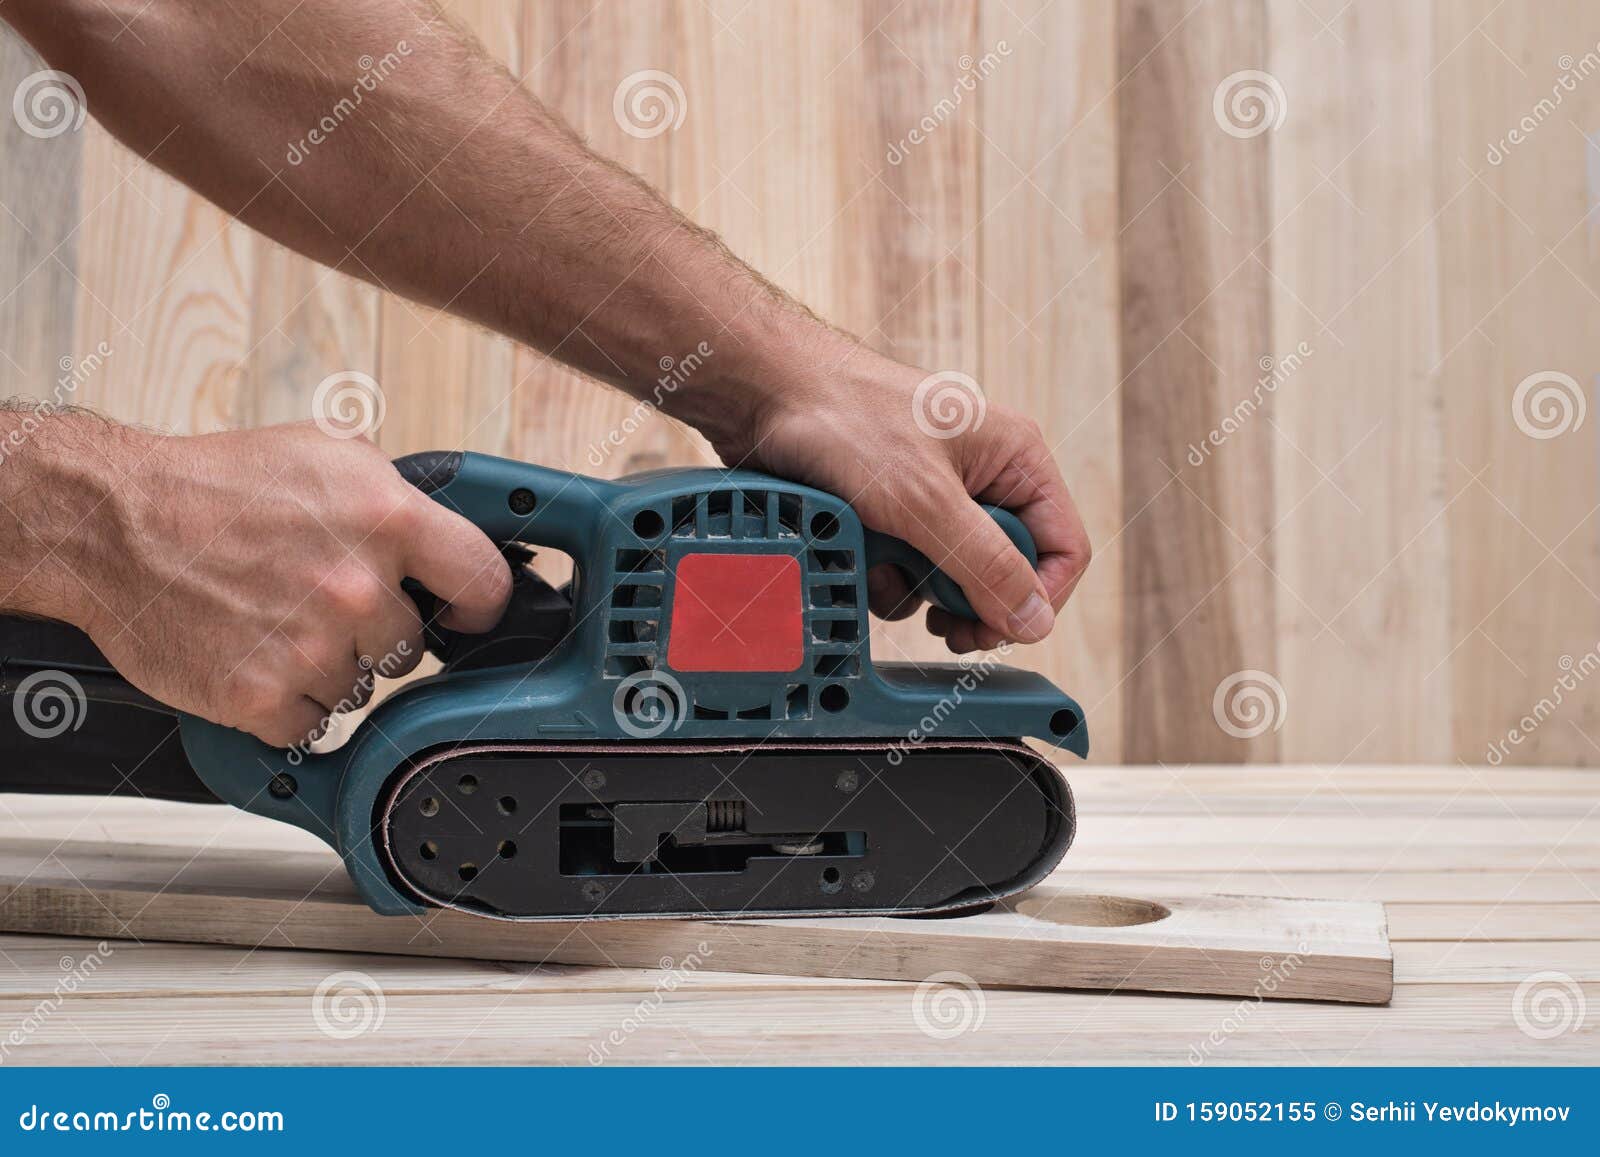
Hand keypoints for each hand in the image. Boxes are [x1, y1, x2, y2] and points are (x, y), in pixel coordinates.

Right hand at [67, 423, 511, 745]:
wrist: (112, 523)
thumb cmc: (213, 487)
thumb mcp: (325, 454)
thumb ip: (398, 494)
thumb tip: (450, 531)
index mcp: (385, 519)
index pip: (485, 583)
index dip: (477, 603)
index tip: (462, 612)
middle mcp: (356, 587)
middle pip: (411, 645)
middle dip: (375, 630)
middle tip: (320, 600)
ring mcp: (310, 648)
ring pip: (359, 686)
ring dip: (326, 666)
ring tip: (274, 619)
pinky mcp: (261, 698)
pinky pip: (309, 724)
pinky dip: (283, 702)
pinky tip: (252, 654)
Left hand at [716, 349, 1090, 652]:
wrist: (764, 392)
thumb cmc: (848, 421)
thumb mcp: (925, 503)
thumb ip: (986, 565)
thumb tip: (1035, 623)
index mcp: (1015, 458)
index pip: (1063, 547)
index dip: (1037, 597)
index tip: (995, 629)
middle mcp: (983, 477)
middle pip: (1007, 570)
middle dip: (969, 599)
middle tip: (942, 626)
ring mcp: (935, 495)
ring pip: (953, 575)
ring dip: (917, 587)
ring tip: (885, 569)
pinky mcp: (892, 510)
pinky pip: (909, 567)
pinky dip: (883, 573)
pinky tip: (857, 554)